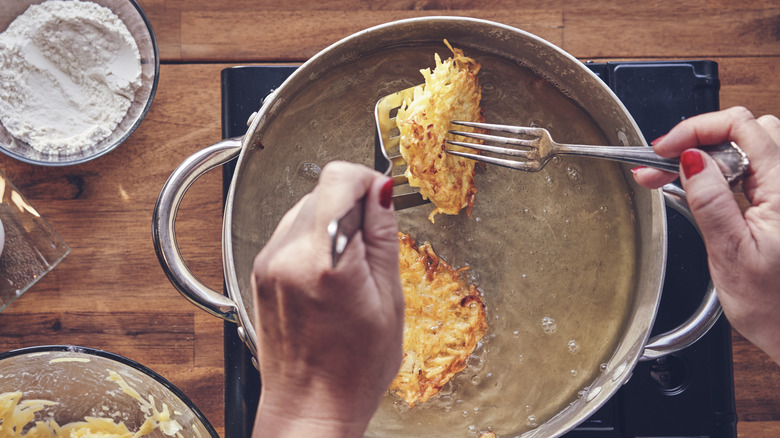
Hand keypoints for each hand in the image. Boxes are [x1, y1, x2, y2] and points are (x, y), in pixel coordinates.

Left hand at [251, 161, 403, 436]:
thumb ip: (383, 237)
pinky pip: (290, 231)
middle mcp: (288, 254)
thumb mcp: (389, 301)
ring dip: (332, 221)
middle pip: (322, 189)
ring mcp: (269, 261)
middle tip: (371, 246)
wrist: (309, 406)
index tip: (380, 199)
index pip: (339, 178)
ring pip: (305, 207)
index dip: (366, 181)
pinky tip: (329, 274)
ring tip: (349, 267)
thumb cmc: (352, 370)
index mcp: (326, 261)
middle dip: (352, 206)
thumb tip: (382, 191)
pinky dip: (314, 238)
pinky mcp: (260, 269)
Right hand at [633, 106, 779, 363]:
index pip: (740, 126)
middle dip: (699, 138)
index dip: (695, 129)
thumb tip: (691, 158)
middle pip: (747, 129)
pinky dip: (724, 170)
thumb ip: (710, 200)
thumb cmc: (776, 306)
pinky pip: (756, 169)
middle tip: (663, 164)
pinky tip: (703, 188)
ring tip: (678, 177)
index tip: (663, 149)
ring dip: (711, 154)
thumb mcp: (731, 254)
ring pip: (752, 146)